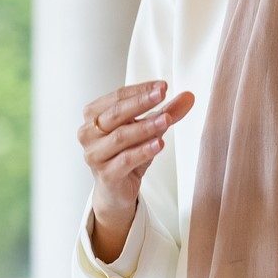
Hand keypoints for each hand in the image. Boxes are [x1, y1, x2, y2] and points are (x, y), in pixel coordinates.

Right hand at [78, 81, 194, 260]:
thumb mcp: (148, 130)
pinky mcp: (106, 175)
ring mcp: (94, 155)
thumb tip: (189, 96)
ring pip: (121, 137)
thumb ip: (166, 112)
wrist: (115, 191)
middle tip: (162, 94)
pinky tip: (159, 143)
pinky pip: (126, 160)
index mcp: (93, 116)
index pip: (117, 97)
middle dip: (140, 102)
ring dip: (145, 127)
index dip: (140, 90)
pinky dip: (143, 151)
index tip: (162, 86)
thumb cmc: (126, 154)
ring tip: (166, 119)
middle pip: (115, 114)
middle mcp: (88, 134)